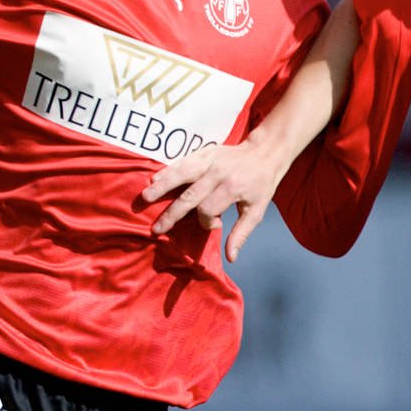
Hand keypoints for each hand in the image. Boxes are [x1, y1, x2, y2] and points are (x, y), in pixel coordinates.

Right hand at [140, 141, 290, 261]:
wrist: (265, 152)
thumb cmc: (261, 185)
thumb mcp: (256, 211)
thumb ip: (241, 234)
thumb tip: (230, 257)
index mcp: (232, 188)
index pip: (208, 209)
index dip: (206, 221)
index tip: (216, 223)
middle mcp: (218, 173)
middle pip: (189, 196)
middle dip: (172, 214)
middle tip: (156, 229)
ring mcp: (209, 160)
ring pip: (181, 174)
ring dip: (162, 186)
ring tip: (145, 197)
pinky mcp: (204, 152)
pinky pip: (182, 161)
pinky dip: (167, 171)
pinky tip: (154, 179)